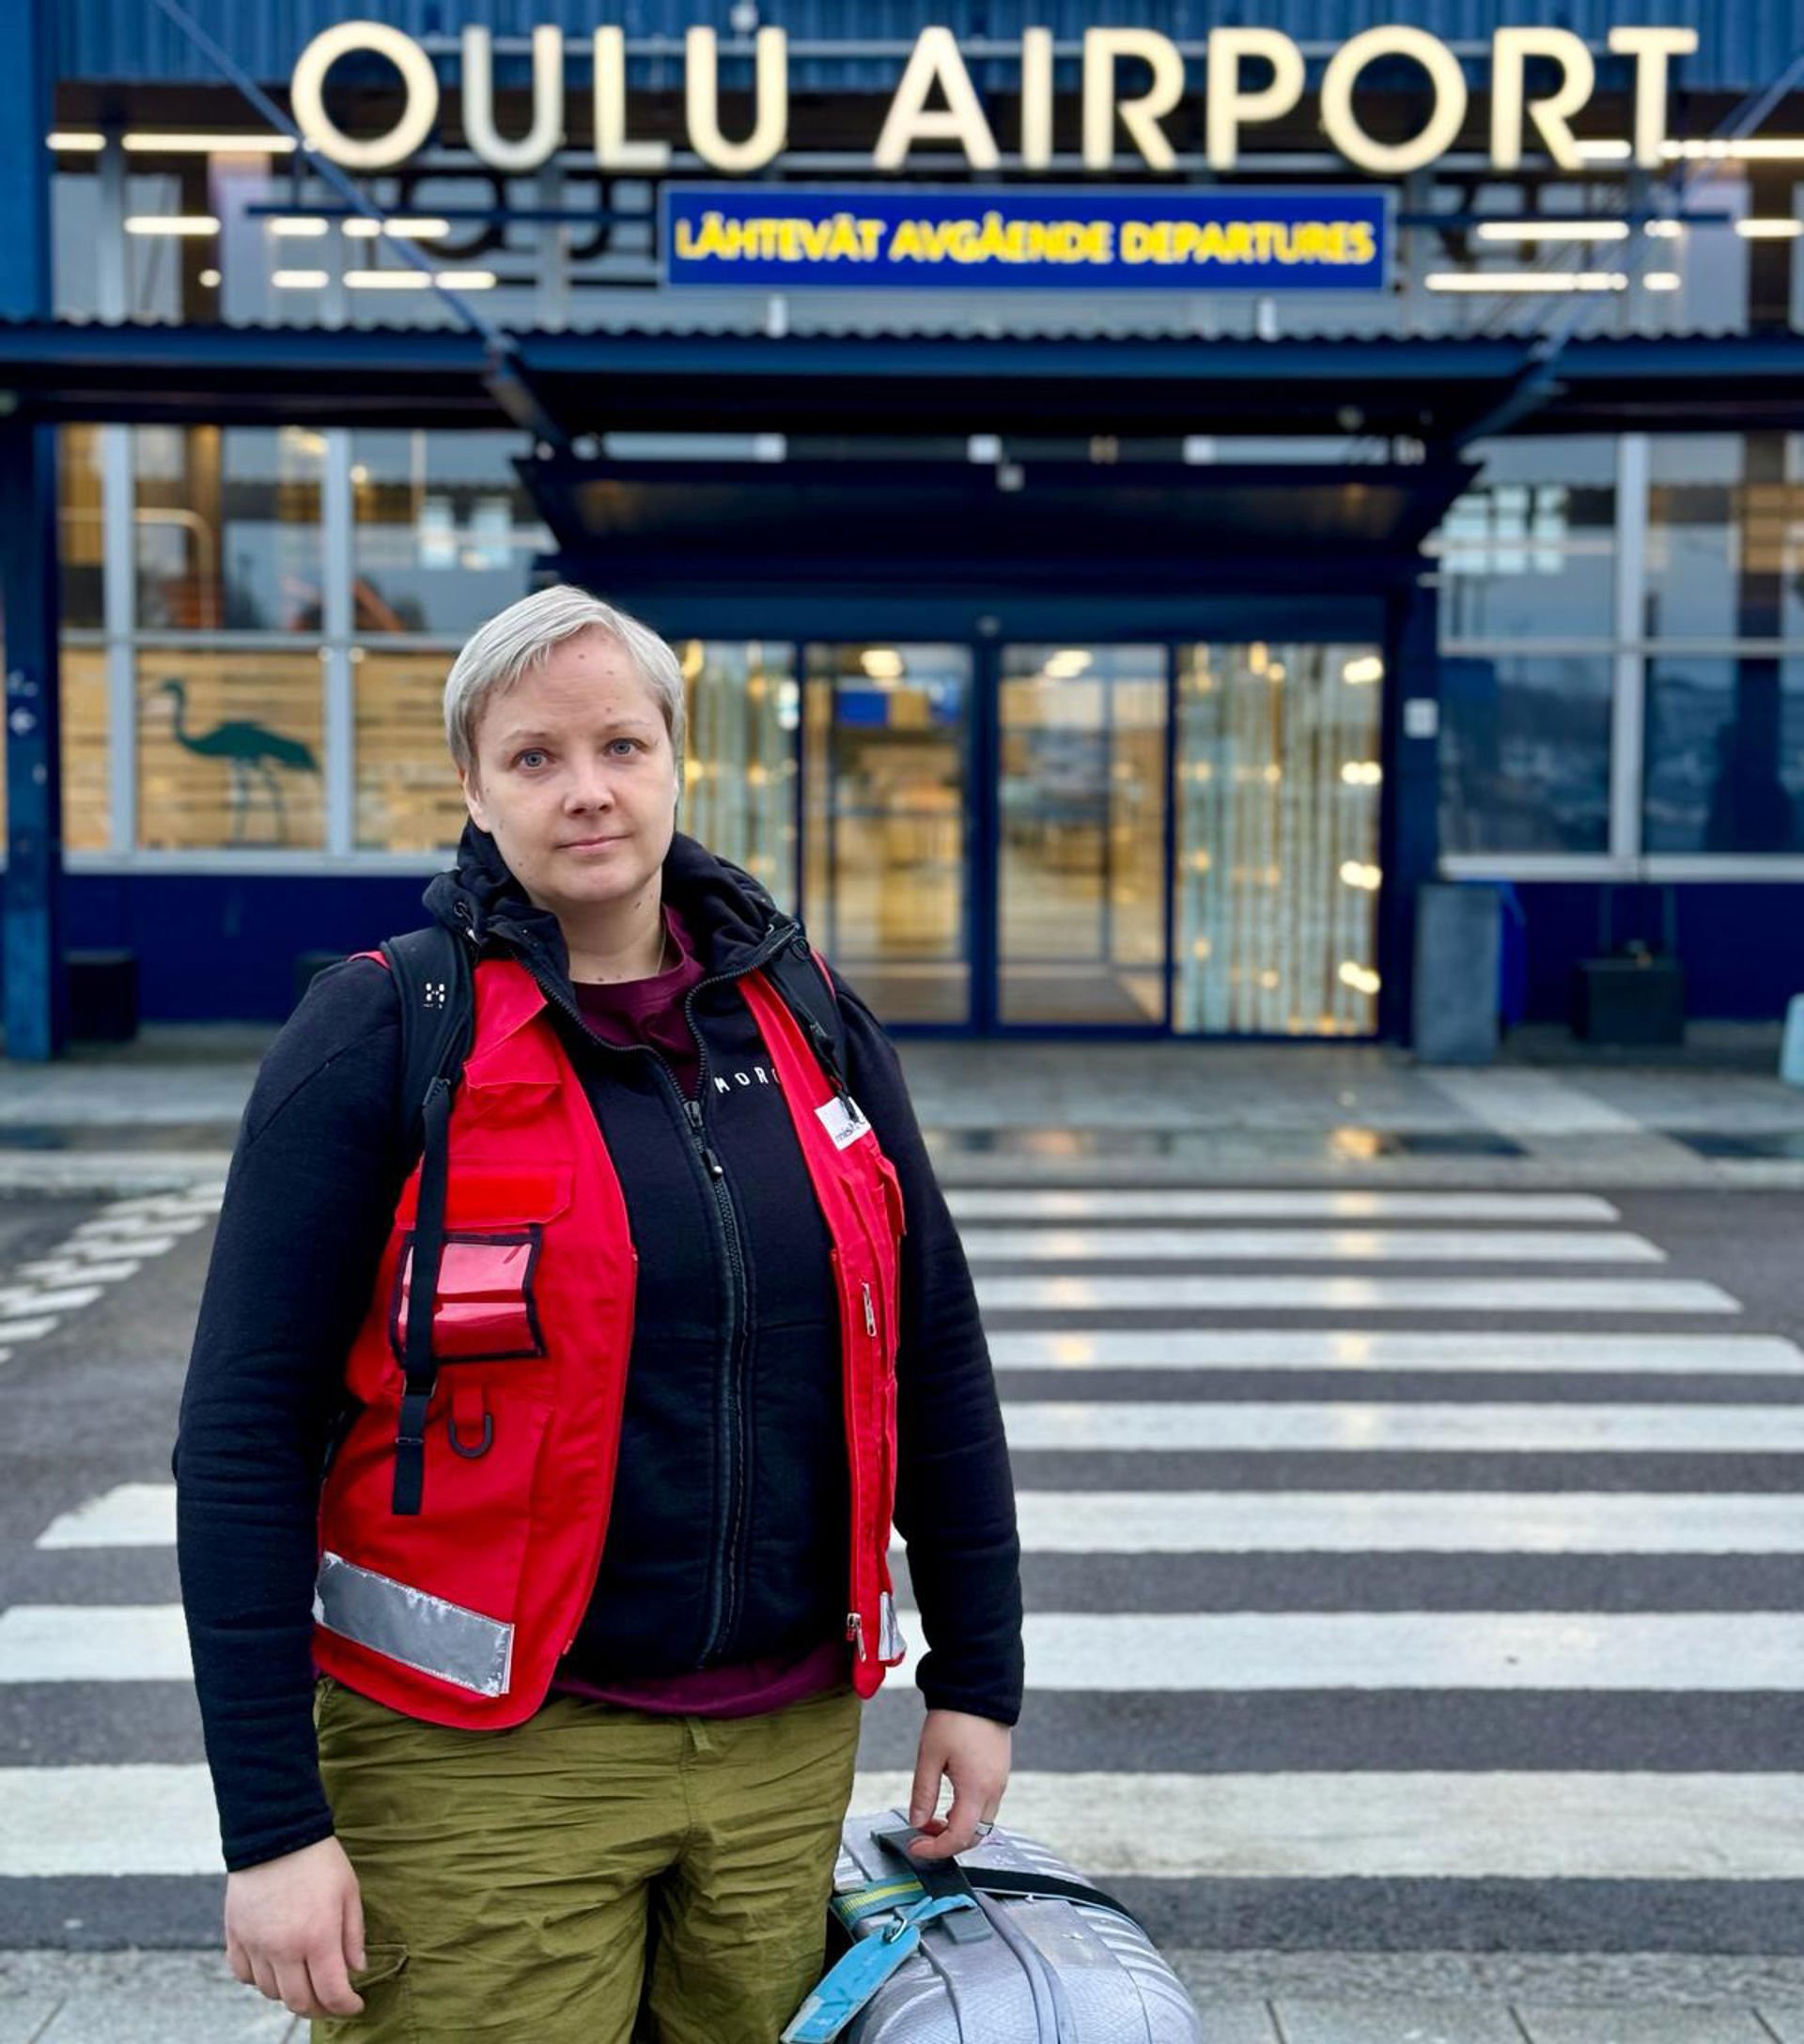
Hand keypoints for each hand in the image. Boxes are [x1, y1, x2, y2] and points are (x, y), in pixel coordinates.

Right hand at [224, 1834, 366, 2018]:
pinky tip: (274, 1967)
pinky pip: (244, 1975)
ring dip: (290, 1993)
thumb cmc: (319, 1860)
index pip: (331, 1993)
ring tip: (305, 1979)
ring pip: (271, 1993)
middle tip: (331, 2001)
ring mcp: (256, 1944)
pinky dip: (260, 1980)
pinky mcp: (235, 1936)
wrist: (276, 1832)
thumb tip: (356, 1970)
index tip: (355, 2005)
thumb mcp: (349, 1892)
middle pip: (299, 2002)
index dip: (346, 2006)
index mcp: (318, 1937)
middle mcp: (284, 1949)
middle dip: (319, 2008)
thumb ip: (353, 1935)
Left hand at [904, 1707, 1011, 1860]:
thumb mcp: (929, 1756)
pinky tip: (949, 1800)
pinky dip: (967, 1812)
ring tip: (932, 1816)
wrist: (980, 1687)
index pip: (959, 1838)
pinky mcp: (1000, 1772)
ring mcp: (1000, 1781)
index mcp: (977, 1789)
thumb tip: (916, 1822)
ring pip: (982, 1822)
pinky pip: (986, 1805)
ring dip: (957, 1827)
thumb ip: (923, 1793)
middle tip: (921, 1834)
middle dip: (947, 1842)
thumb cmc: (954, 1718)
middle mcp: (994, 1790)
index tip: (914, 1847)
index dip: (935, 1850)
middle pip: (975, 1836)